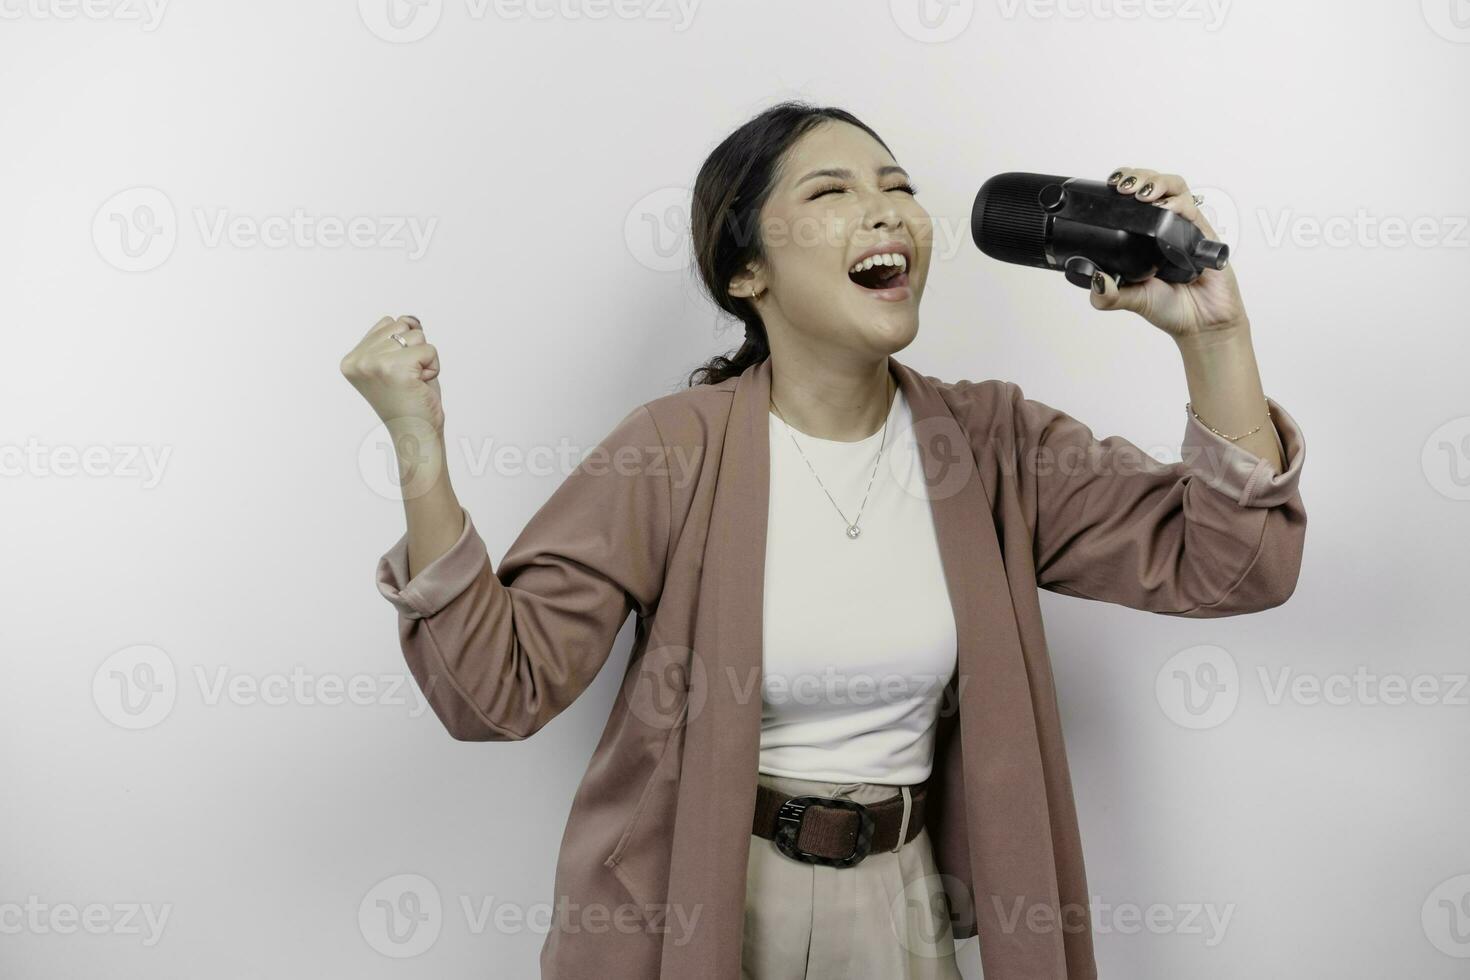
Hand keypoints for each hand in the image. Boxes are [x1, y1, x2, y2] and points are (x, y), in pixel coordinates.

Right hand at [339, 315, 444, 434]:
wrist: (415, 435)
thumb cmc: (409, 401)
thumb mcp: (399, 361)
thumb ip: (398, 336)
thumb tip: (409, 318)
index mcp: (351, 359)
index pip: (388, 324)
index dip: (402, 348)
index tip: (396, 376)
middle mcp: (358, 360)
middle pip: (401, 327)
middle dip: (414, 352)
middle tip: (407, 380)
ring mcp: (374, 363)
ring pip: (416, 335)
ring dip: (424, 360)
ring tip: (413, 383)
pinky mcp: (396, 368)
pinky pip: (429, 350)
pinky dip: (433, 367)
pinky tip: (421, 385)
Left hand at [1088, 167, 1247, 340]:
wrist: (1202, 325)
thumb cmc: (1170, 308)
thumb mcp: (1130, 300)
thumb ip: (1108, 294)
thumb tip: (1092, 279)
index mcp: (1143, 236)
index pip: (1131, 198)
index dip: (1121, 184)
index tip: (1109, 185)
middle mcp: (1164, 227)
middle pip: (1153, 183)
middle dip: (1137, 176)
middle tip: (1123, 187)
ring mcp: (1185, 228)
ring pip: (1175, 187)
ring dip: (1157, 182)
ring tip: (1142, 193)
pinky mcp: (1204, 235)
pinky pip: (1193, 209)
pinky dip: (1178, 204)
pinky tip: (1166, 209)